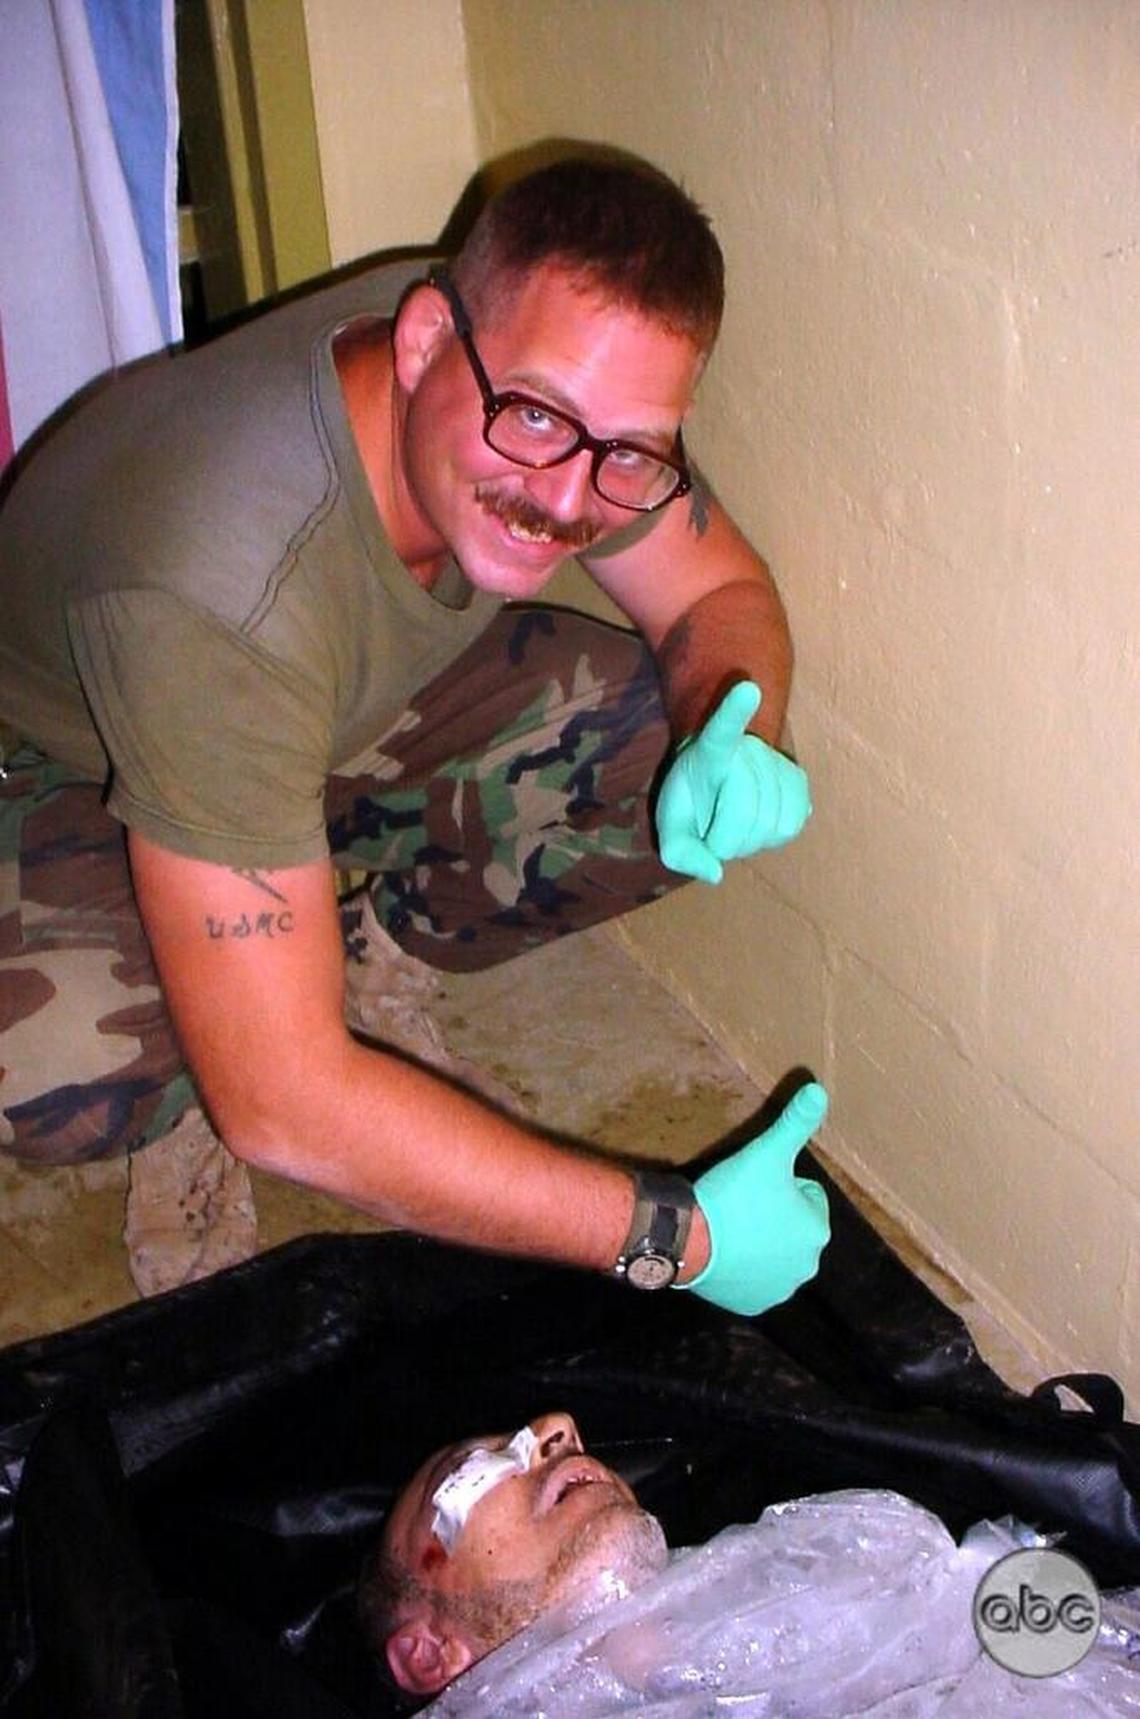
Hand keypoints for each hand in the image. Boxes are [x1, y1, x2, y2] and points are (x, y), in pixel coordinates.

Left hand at [655, 681, 810, 882]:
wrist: (719, 776)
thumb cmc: (692, 799)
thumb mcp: (670, 825)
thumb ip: (679, 853)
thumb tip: (715, 872)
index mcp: (711, 751)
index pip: (722, 730)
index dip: (733, 712)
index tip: (747, 687)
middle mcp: (749, 750)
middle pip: (744, 815)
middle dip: (724, 841)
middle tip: (713, 827)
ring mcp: (778, 763)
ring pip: (770, 827)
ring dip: (748, 842)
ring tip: (734, 822)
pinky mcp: (798, 781)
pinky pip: (791, 826)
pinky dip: (771, 837)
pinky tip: (758, 821)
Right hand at [681, 1083, 829, 1315]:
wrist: (690, 1239)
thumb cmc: (733, 1195)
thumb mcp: (766, 1152)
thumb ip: (795, 1122)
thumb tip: (819, 1089)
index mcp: (816, 1230)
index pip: (806, 1196)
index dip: (779, 1185)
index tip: (754, 1185)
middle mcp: (807, 1266)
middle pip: (791, 1226)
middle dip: (773, 1216)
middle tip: (741, 1204)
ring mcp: (780, 1289)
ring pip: (774, 1254)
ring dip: (759, 1242)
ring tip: (731, 1228)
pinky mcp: (754, 1305)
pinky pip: (754, 1280)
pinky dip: (743, 1269)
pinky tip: (725, 1254)